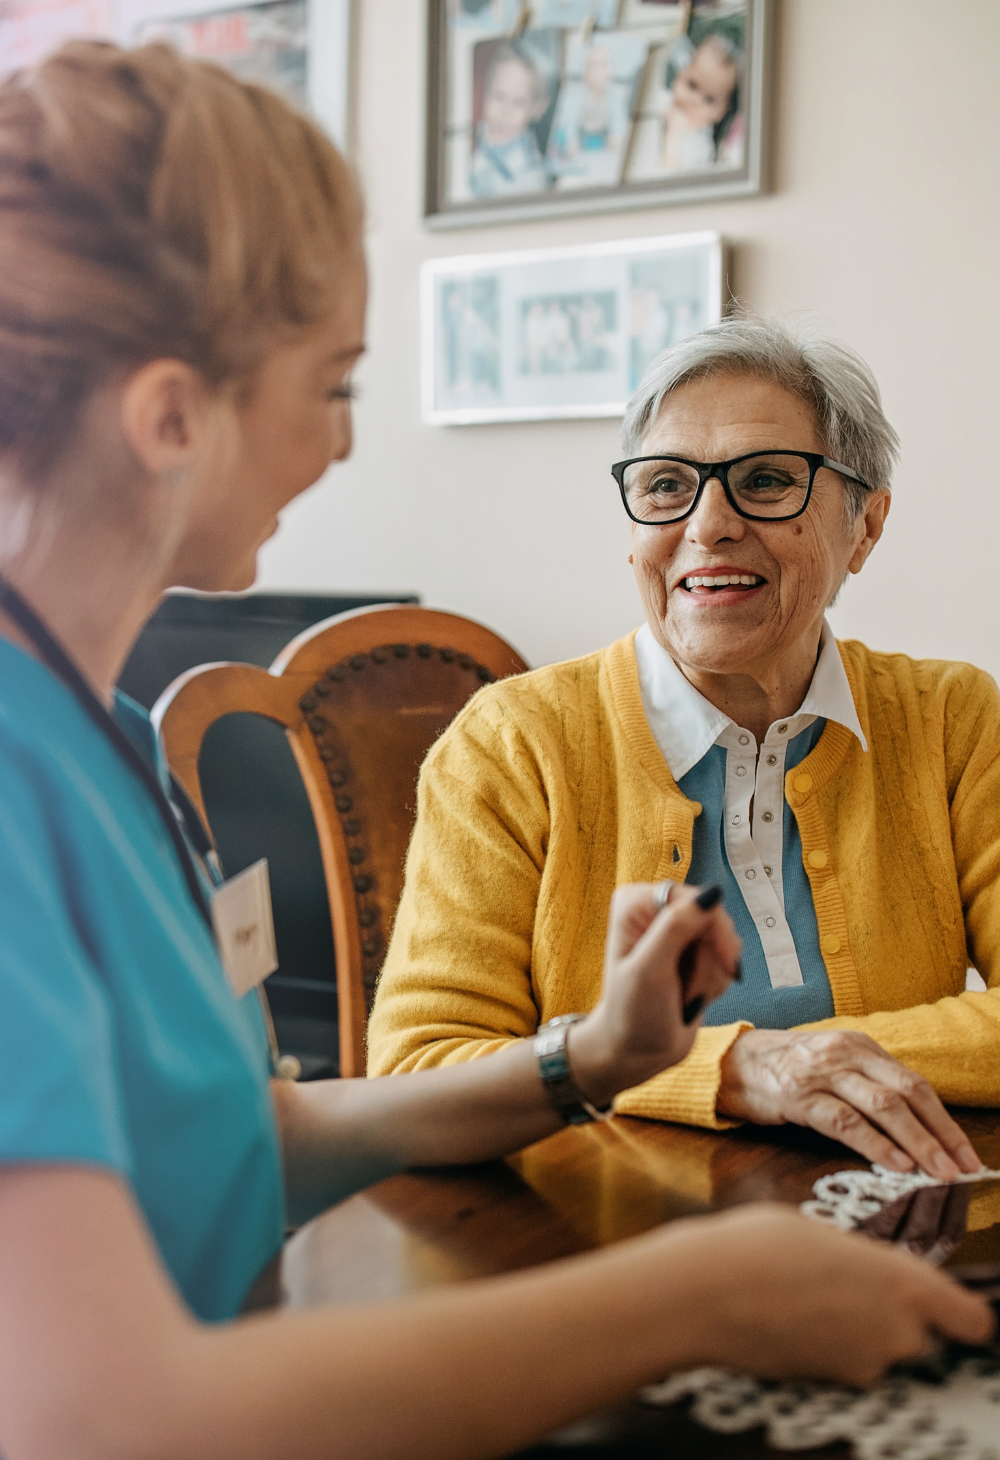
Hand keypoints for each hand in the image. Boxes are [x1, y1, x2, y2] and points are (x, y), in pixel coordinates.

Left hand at [570, 881, 740, 1105]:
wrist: (638, 1053)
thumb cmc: (633, 1015)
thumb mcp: (650, 971)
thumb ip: (676, 928)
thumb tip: (712, 893)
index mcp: (636, 903)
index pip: (696, 899)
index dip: (716, 931)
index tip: (725, 964)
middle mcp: (656, 909)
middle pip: (714, 920)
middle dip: (711, 961)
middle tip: (688, 992)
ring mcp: (676, 931)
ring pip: (724, 940)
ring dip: (713, 976)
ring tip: (685, 998)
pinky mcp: (692, 951)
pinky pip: (725, 956)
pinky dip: (716, 981)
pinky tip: (694, 997)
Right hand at [650, 1203, 993, 1385]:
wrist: (702, 1294)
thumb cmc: (756, 1248)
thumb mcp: (818, 1231)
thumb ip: (861, 1259)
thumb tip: (868, 1272)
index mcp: (901, 1282)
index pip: (971, 1319)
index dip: (959, 1312)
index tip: (943, 1304)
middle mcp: (893, 1331)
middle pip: (919, 1334)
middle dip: (891, 1316)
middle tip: (846, 1287)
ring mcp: (861, 1364)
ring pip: (879, 1349)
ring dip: (856, 1330)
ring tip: (808, 1297)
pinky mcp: (829, 1384)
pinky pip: (845, 1362)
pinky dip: (828, 1345)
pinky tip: (791, 1317)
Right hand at [716, 1029, 980, 1178]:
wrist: (732, 1063)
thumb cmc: (788, 1070)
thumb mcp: (834, 1067)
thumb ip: (870, 1086)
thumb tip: (916, 1130)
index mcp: (861, 1046)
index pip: (915, 1084)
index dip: (945, 1121)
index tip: (967, 1155)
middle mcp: (847, 1054)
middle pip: (907, 1093)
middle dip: (940, 1134)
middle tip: (962, 1169)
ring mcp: (823, 1074)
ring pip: (883, 1106)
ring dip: (916, 1142)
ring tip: (937, 1172)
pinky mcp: (800, 1096)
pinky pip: (845, 1121)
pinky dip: (874, 1143)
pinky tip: (894, 1162)